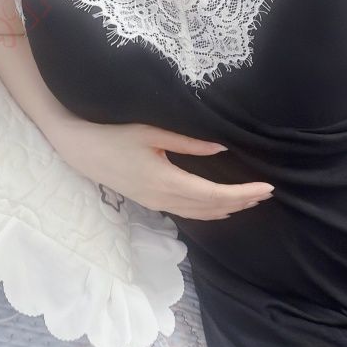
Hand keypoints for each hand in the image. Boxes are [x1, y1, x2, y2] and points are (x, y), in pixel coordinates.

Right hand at [51, 117, 273, 219]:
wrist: (79, 149)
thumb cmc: (113, 134)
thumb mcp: (151, 132)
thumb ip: (188, 142)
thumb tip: (221, 146)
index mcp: (166, 179)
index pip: (214, 192)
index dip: (242, 193)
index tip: (265, 188)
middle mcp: (163, 197)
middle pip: (211, 207)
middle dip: (241, 201)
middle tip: (267, 194)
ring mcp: (156, 203)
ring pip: (200, 214)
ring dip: (227, 209)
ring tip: (251, 202)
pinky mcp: (151, 202)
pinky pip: (187, 213)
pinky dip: (209, 212)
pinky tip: (221, 209)